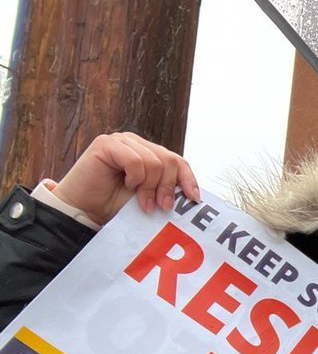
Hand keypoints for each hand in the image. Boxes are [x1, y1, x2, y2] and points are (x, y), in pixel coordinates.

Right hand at [53, 132, 200, 225]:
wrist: (86, 211)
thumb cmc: (115, 205)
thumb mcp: (150, 198)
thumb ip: (167, 190)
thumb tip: (193, 196)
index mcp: (149, 154)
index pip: (177, 161)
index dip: (188, 179)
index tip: (194, 200)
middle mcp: (137, 144)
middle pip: (169, 160)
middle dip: (167, 187)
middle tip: (161, 207)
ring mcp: (122, 141)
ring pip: (153, 162)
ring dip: (150, 187)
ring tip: (141, 202)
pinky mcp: (107, 144)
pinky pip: (134, 161)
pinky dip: (135, 178)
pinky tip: (126, 185)